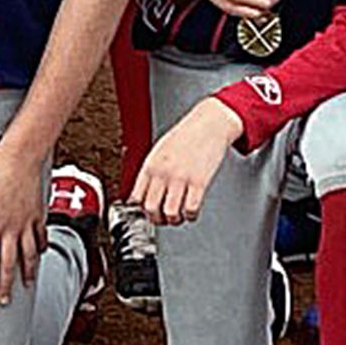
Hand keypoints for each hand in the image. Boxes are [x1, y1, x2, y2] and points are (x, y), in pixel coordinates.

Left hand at [0, 147, 47, 303]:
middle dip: (5, 285)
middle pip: (8, 264)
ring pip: (29, 254)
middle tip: (3, 299)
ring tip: (27, 283)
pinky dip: (41, 247)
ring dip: (28, 271)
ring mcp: (27, 223)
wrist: (20, 158)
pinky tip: (40, 252)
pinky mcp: (37, 214)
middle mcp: (11, 229)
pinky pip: (41, 236)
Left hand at [128, 97, 244, 224]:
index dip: (140, 210)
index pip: (136, 198)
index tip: (146, 214)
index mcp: (151, 165)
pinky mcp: (199, 182)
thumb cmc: (186, 135)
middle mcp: (163, 173)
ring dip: (174, 220)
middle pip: (151, 209)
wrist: (209, 123)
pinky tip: (192, 211)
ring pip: (170, 213)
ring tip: (179, 216)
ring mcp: (180, 178)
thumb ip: (152, 170)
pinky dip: (191, 215)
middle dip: (157, 220)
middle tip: (163, 219)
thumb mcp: (160, 150)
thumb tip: (144, 192)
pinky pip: (190, 209)